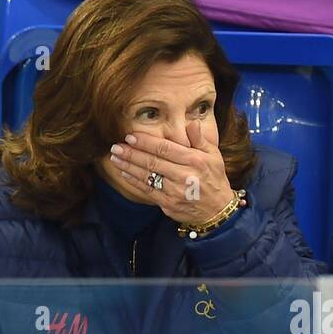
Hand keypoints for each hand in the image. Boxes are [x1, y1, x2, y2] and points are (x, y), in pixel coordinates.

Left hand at [106, 120, 235, 227]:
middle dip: (131, 154)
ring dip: (128, 167)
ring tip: (115, 158)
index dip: (146, 142)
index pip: (165, 148)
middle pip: (152, 162)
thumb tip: (191, 123)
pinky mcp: (168, 204)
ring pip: (147, 176)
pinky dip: (134, 181)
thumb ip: (200, 139)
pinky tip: (124, 173)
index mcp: (195, 161)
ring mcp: (175, 192)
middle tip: (116, 146)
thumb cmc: (214, 179)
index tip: (130, 136)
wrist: (217, 210)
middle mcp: (184, 176)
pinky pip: (148, 190)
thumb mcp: (214, 156)